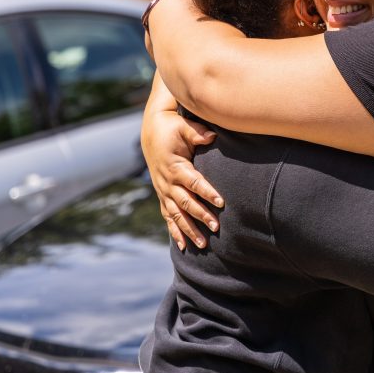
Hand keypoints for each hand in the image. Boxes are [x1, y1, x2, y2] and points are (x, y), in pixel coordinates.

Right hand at [141, 107, 220, 249]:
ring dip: (189, 230)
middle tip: (216, 227)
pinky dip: (175, 231)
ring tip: (203, 245)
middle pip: (186, 203)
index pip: (194, 182)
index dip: (207, 192)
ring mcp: (163, 190)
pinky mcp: (162, 194)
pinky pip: (168, 216)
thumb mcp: (184, 127)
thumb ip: (198, 133)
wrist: (152, 131)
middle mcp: (168, 182)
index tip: (221, 202)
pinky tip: (184, 246)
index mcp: (175, 166)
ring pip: (176, 214)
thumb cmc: (172, 127)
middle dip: (201, 216)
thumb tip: (212, 135)